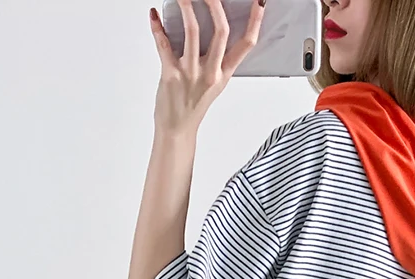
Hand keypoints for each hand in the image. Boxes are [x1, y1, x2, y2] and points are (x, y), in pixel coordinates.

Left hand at [149, 0, 264, 137]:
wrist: (177, 129)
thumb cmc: (192, 106)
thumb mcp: (213, 84)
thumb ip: (215, 59)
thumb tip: (208, 29)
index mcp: (224, 73)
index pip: (246, 44)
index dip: (255, 21)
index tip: (260, 2)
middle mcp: (210, 72)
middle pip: (221, 31)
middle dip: (215, 4)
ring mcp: (191, 73)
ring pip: (192, 31)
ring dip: (186, 6)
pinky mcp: (171, 74)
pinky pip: (163, 44)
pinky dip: (157, 27)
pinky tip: (154, 15)